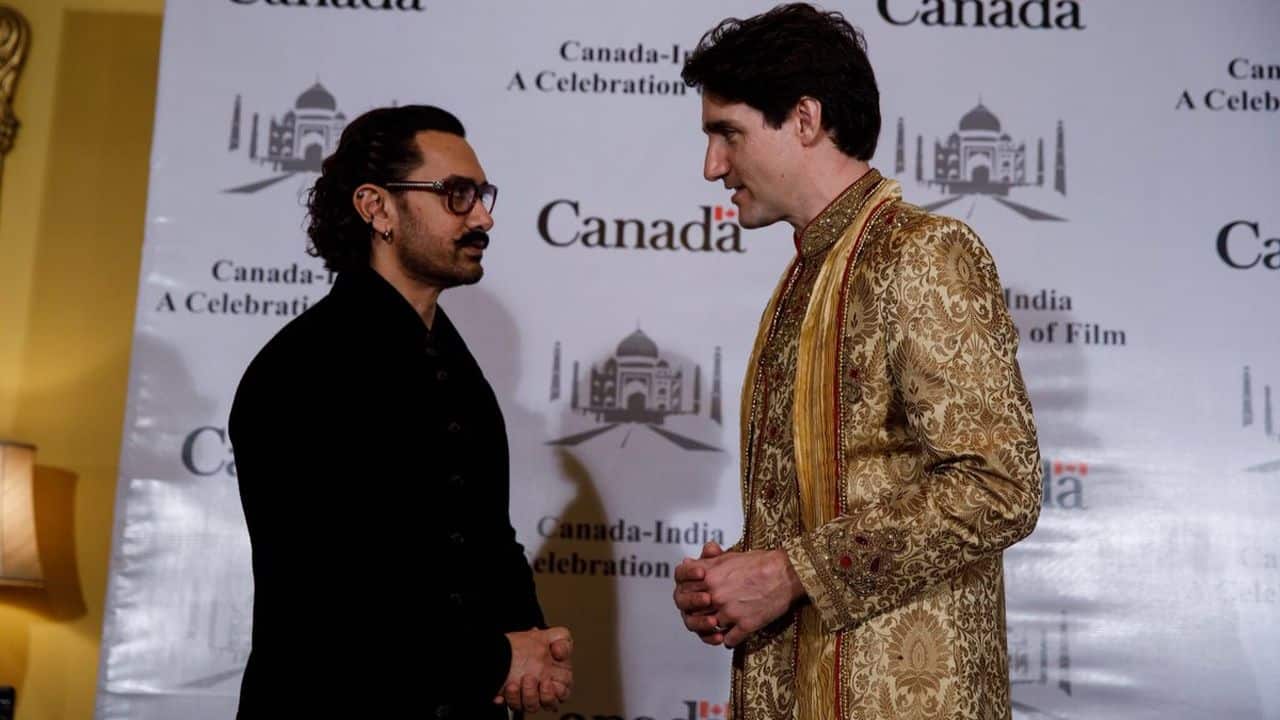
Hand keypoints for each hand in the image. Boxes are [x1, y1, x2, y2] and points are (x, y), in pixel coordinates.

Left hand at [493, 626, 572, 712]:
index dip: (559, 689)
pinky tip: (506, 688)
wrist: (496, 649)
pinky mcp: (511, 698)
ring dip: (525, 695)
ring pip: (532, 706)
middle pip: (550, 702)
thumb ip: (562, 640)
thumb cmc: (519, 645)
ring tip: (515, 682)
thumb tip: (563, 653)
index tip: (548, 681)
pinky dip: (508, 697)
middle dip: (544, 695)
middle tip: (531, 680)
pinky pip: (512, 705)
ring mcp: (526, 693)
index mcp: (553, 675)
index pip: (564, 690)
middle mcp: (540, 687)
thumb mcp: (544, 636)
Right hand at [674, 541, 726, 644]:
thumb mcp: (726, 562)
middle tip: (708, 598)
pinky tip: (721, 637)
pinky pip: (703, 636)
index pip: (680, 574)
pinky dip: (710, 637)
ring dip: (700, 622)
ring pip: (690, 621)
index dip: (689, 573)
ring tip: (715, 621)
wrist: (752, 589)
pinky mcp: (704, 629)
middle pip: (681, 599)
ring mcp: (694, 614)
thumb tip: (710, 549)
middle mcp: (686, 597)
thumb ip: (716, 555)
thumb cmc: (734, 573)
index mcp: (688, 579)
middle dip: (693, 599)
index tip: (702, 572)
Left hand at [678, 548, 804, 648]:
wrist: (786, 573)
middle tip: (706, 614)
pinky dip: (729, 640)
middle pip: (694, 613)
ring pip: (711, 627)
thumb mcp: (728, 557)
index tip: (694, 598)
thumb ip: (706, 563)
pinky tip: (732, 635)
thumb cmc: (760, 562)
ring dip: (714, 627)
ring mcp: (730, 612)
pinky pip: (728, 640)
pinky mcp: (746, 625)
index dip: (687, 596)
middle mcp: (716, 595)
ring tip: (720, 625)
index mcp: (709, 576)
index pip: (683, 592)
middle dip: (698, 614)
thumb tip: (688, 562)